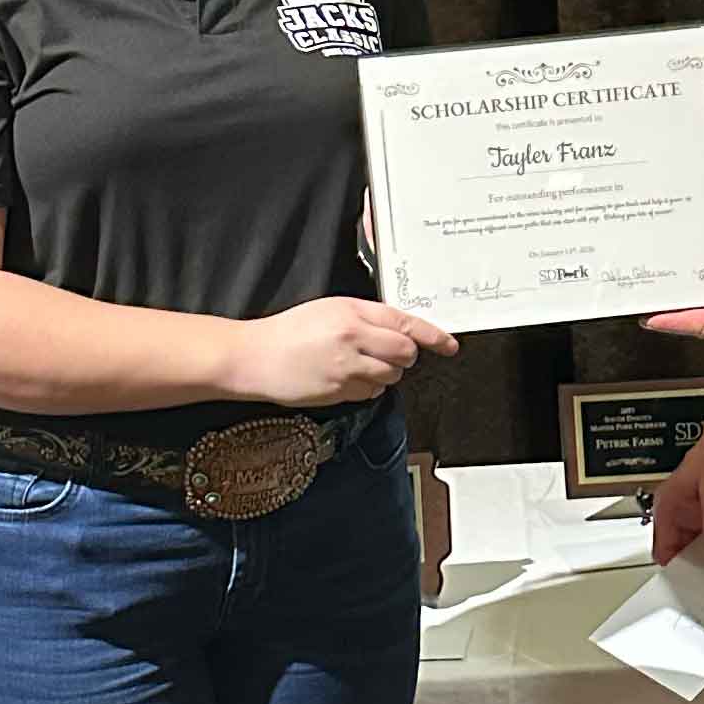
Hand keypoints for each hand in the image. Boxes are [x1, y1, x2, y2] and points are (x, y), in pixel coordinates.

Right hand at [232, 297, 457, 407]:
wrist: (253, 357)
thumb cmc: (289, 333)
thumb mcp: (328, 310)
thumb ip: (365, 318)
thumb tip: (397, 332)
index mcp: (351, 311)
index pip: (404, 323)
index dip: (433, 336)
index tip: (450, 345)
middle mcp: (353, 337)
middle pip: (405, 353)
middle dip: (404, 357)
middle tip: (387, 355)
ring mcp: (347, 367)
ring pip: (390, 376)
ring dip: (384, 373)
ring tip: (356, 365)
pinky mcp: (339, 391)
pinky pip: (370, 393)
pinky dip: (366, 388)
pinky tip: (343, 379)